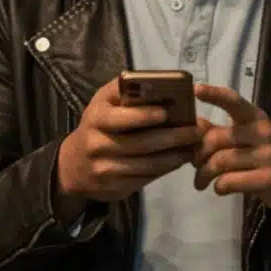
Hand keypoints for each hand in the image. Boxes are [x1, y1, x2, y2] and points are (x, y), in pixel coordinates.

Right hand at [55, 77, 202, 211]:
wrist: (74, 165)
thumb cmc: (97, 126)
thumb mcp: (102, 103)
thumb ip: (124, 90)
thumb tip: (157, 81)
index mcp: (95, 119)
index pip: (119, 118)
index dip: (143, 116)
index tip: (166, 112)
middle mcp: (97, 145)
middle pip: (140, 144)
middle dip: (172, 137)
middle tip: (197, 130)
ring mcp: (106, 170)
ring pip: (147, 165)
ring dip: (175, 156)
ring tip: (194, 146)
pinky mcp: (115, 189)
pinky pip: (146, 179)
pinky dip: (166, 169)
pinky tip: (179, 160)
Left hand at [191, 84, 270, 213]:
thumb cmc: (261, 153)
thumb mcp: (243, 137)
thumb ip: (217, 130)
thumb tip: (192, 125)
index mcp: (255, 117)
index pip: (234, 101)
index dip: (214, 94)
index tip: (195, 89)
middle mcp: (263, 132)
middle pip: (216, 139)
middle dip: (198, 154)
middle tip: (194, 164)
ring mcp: (268, 156)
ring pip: (220, 161)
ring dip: (204, 174)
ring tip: (200, 181)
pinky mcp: (269, 179)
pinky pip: (230, 181)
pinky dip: (218, 187)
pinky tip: (219, 188)